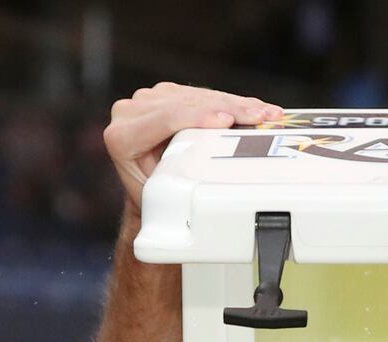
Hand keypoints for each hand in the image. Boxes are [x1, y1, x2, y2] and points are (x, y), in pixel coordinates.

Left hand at [105, 83, 280, 213]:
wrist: (150, 194)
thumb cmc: (157, 201)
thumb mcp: (166, 194)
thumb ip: (180, 180)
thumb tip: (213, 182)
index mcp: (121, 136)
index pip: (165, 118)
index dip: (199, 117)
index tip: (227, 121)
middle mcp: (130, 111)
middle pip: (186, 103)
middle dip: (228, 109)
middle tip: (261, 116)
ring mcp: (148, 99)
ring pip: (198, 96)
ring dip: (237, 104)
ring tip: (267, 114)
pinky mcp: (166, 94)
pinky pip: (202, 94)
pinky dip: (230, 102)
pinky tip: (255, 107)